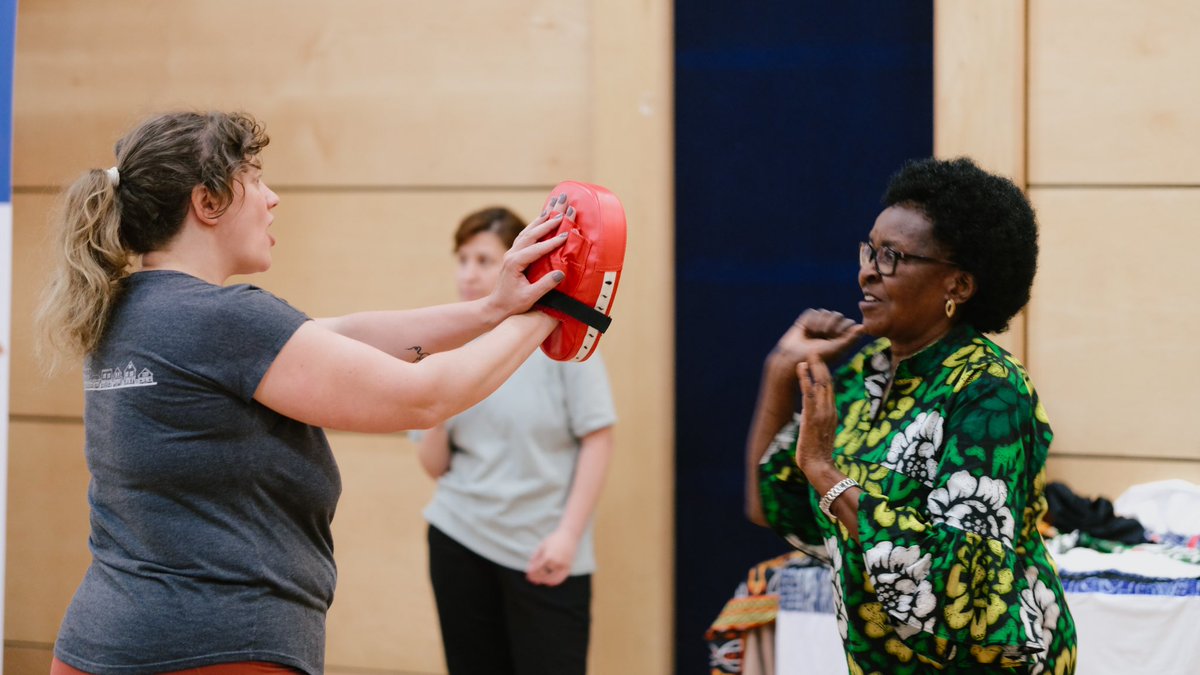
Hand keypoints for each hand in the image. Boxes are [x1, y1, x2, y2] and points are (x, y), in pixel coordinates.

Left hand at [485, 195, 570, 317]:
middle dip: (548, 221)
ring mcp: (512, 252)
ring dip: (541, 219)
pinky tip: (543, 219)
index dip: (552, 241)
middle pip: (531, 233)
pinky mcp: (514, 253)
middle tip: (563, 209)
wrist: (497, 305)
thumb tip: (561, 273)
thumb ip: (545, 285)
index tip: (566, 234)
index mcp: (514, 262)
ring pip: (528, 231)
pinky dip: (536, 225)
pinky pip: (526, 235)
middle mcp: (512, 253)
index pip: (536, 248)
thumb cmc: (513, 303)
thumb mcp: (530, 297)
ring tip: (554, 207)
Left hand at [525, 528, 577, 586]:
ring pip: (551, 579)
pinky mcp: (568, 567)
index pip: (537, 570)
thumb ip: (534, 558)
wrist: (569, 535)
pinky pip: (561, 579)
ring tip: (539, 580)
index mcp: (548, 556)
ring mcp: (563, 566)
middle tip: (532, 579)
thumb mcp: (541, 546)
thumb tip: (529, 570)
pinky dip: (554, 582)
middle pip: (543, 575)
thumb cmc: (554, 539)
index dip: (531, 574)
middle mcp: (556, 562)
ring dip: (544, 580)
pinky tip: (548, 583)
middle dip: (536, 578)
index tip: (528, 576)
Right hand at [768, 309, 861, 372]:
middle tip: (823, 337)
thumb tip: (863, 326)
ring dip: (820, 325)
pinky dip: (810, 322)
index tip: (835, 340)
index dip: (842, 329)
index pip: (848, 322)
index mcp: (841, 336)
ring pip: (825, 312)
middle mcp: (831, 328)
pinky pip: (813, 312)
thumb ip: (851, 338)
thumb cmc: (818, 358)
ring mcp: (819, 323)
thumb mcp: (838, 349)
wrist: (795, 358)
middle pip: (837, 315)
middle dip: (830, 326)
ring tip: (813, 335)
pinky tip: (806, 331)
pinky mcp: (807, 319)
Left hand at [794, 354, 839, 473]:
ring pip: (820, 384)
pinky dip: (805, 378)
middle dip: (821, 366)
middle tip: (814, 351)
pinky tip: (801, 369)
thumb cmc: (819, 454)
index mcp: (832, 414)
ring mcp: (822, 413)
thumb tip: (815, 418)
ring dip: (814, 368)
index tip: (819, 363)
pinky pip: (809, 393)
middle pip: (828, 383)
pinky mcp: (812, 417)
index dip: (825, 374)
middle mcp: (830, 410)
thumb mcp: (822, 434)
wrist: (819, 467)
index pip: (830, 389)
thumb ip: (821, 423)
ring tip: (808, 355)